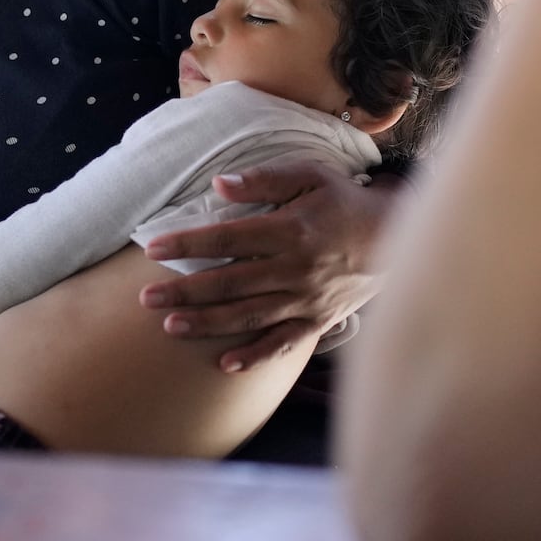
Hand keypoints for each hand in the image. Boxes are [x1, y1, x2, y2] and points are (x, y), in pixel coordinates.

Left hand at [137, 159, 394, 372]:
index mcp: (290, 229)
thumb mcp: (311, 174)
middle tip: (145, 299)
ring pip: (248, 316)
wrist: (396, 238)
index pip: (228, 238)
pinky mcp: (317, 321)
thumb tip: (219, 185)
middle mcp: (295, 269)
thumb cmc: (345, 201)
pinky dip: (255, 357)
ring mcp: (306, 300)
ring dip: (207, 323)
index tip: (153, 248)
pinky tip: (225, 365)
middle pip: (230, 283)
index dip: (188, 243)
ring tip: (170, 327)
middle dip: (184, 292)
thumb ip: (264, 179)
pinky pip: (283, 344)